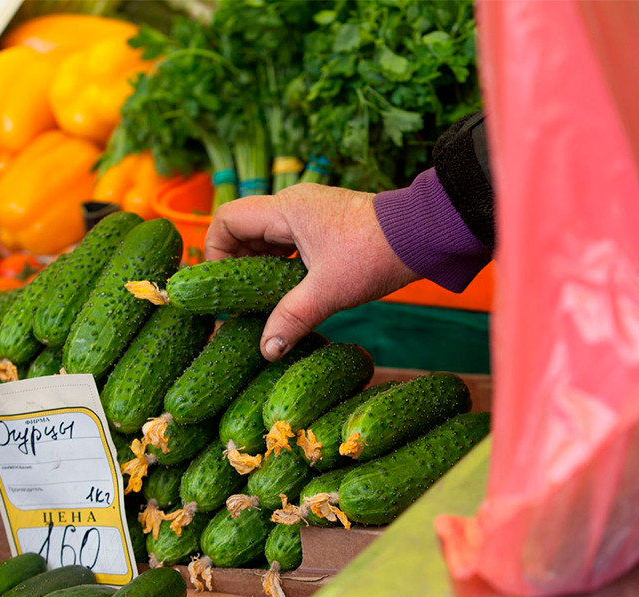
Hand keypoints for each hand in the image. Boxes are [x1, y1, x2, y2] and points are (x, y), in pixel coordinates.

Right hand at [205, 184, 419, 360]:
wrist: (424, 235)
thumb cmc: (375, 254)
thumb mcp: (328, 292)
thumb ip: (291, 319)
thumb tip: (266, 351)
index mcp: (286, 208)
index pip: (227, 220)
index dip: (215, 252)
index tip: (223, 287)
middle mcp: (294, 204)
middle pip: (244, 229)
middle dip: (237, 264)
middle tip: (239, 301)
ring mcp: (311, 213)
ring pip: (268, 238)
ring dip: (260, 267)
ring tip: (262, 300)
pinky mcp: (327, 225)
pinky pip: (289, 242)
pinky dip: (281, 265)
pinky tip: (288, 291)